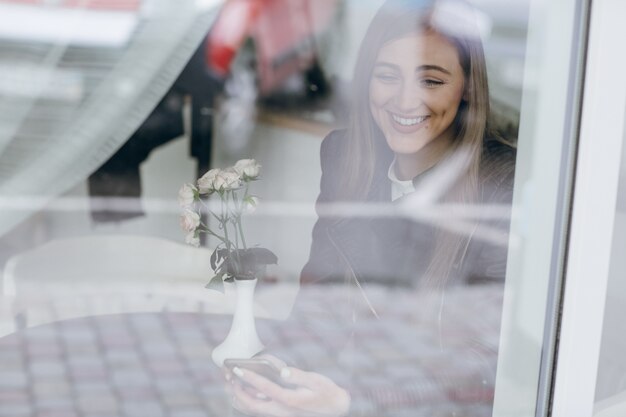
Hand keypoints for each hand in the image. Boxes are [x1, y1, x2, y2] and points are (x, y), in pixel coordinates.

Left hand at [225, 355, 349, 416]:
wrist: (334, 407)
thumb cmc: (326, 391)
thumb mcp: (316, 381)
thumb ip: (297, 376)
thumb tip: (281, 370)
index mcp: (290, 400)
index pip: (265, 389)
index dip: (250, 378)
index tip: (238, 369)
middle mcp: (282, 410)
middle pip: (252, 404)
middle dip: (237, 389)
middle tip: (228, 375)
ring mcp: (279, 414)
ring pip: (253, 409)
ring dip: (239, 396)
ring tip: (230, 382)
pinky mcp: (279, 413)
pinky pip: (258, 409)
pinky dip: (246, 401)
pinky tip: (240, 392)